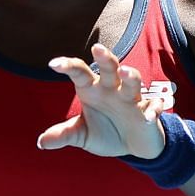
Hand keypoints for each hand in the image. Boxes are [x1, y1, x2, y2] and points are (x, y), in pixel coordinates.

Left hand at [39, 42, 169, 158]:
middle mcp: (112, 89)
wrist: (133, 147)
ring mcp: (132, 99)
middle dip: (105, 58)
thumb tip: (41, 142)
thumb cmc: (106, 133)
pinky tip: (149, 116)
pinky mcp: (149, 112)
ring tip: (125, 72)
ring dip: (131, 76)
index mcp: (92, 90)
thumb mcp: (83, 135)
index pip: (79, 73)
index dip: (68, 66)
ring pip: (133, 82)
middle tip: (97, 48)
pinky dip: (153, 110)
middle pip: (109, 68)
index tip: (53, 64)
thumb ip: (64, 135)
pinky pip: (153, 108)